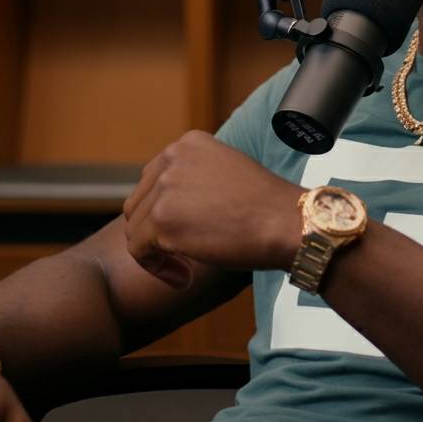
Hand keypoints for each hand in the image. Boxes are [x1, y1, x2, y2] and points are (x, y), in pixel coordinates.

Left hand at [123, 130, 301, 283]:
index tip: (186, 232)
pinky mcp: (163, 220)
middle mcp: (172, 158)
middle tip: (182, 255)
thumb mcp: (227, 171)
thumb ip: (196, 177)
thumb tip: (171, 205)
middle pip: (140, 204)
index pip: (154, 180)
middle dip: (155, 233)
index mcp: (188, 143)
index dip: (164, 212)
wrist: (285, 222)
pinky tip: (183, 277)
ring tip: (183, 269)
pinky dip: (157, 269)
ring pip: (136, 229)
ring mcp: (165, 188)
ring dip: (156, 253)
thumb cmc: (267, 206)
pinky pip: (140, 251)